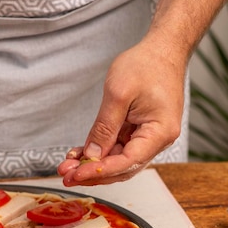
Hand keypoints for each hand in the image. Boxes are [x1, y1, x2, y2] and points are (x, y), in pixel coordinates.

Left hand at [58, 39, 184, 185]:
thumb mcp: (118, 93)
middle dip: (93, 173)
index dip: (100, 171)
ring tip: (68, 166)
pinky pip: (120, 147)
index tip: (76, 174)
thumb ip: (104, 127)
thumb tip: (92, 155)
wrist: (162, 50)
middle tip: (65, 176)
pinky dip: (101, 151)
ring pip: (120, 160)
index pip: (128, 162)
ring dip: (94, 164)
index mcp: (160, 132)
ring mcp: (151, 137)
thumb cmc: (145, 65)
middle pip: (123, 167)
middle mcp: (159, 140)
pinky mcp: (141, 131)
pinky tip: (80, 153)